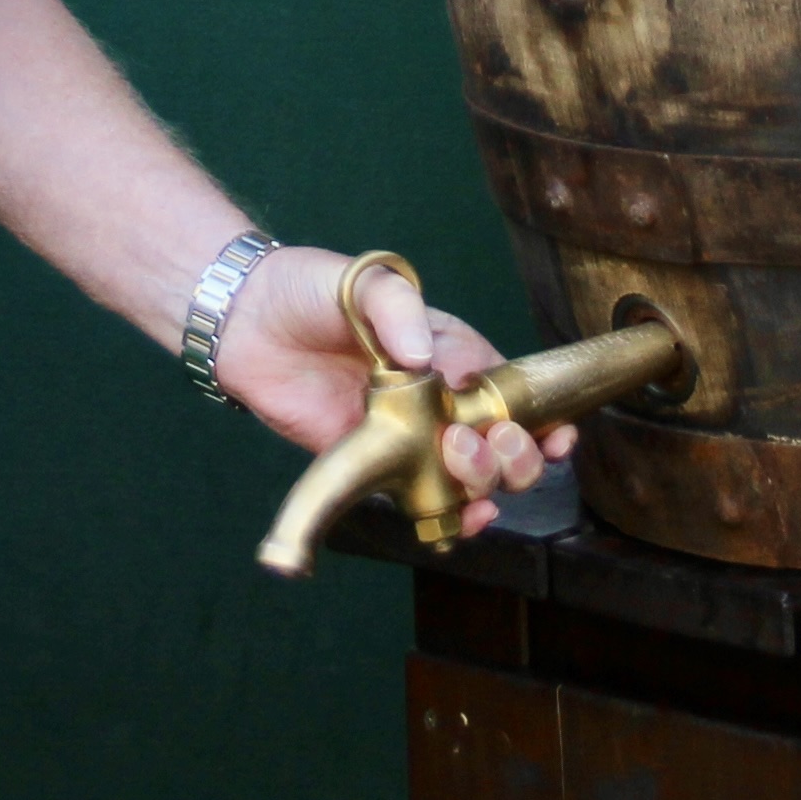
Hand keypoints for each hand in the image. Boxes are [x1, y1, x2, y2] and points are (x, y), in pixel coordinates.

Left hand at [204, 249, 559, 527]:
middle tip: (486, 443)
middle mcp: (440, 401)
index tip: (555, 434)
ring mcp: (410, 437)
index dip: (541, 418)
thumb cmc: (310, 288)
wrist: (246, 321)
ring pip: (472, 478)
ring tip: (459, 465)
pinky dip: (452, 517)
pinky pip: (423, 501)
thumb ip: (397, 307)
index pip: (512, 392)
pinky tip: (465, 519)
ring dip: (485, 484)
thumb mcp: (364, 280)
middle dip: (515, 455)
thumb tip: (426, 357)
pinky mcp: (375, 465)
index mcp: (451, 352)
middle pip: (504, 444)